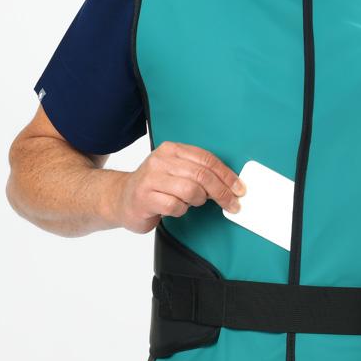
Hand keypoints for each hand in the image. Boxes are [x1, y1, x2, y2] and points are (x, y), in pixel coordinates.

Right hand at [109, 140, 245, 233]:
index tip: (239, 188)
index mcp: (171, 150)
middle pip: (202, 175)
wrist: (120, 198)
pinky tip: (175, 208)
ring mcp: (151, 179)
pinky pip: (175, 206)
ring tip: (191, 202)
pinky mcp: (145, 198)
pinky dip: (181, 210)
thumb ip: (198, 171)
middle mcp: (161, 161)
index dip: (227, 175)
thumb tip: (230, 183)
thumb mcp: (176, 170)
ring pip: (191, 190)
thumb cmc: (154, 186)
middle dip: (222, 192)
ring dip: (198, 201)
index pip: (207, 159)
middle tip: (232, 204)